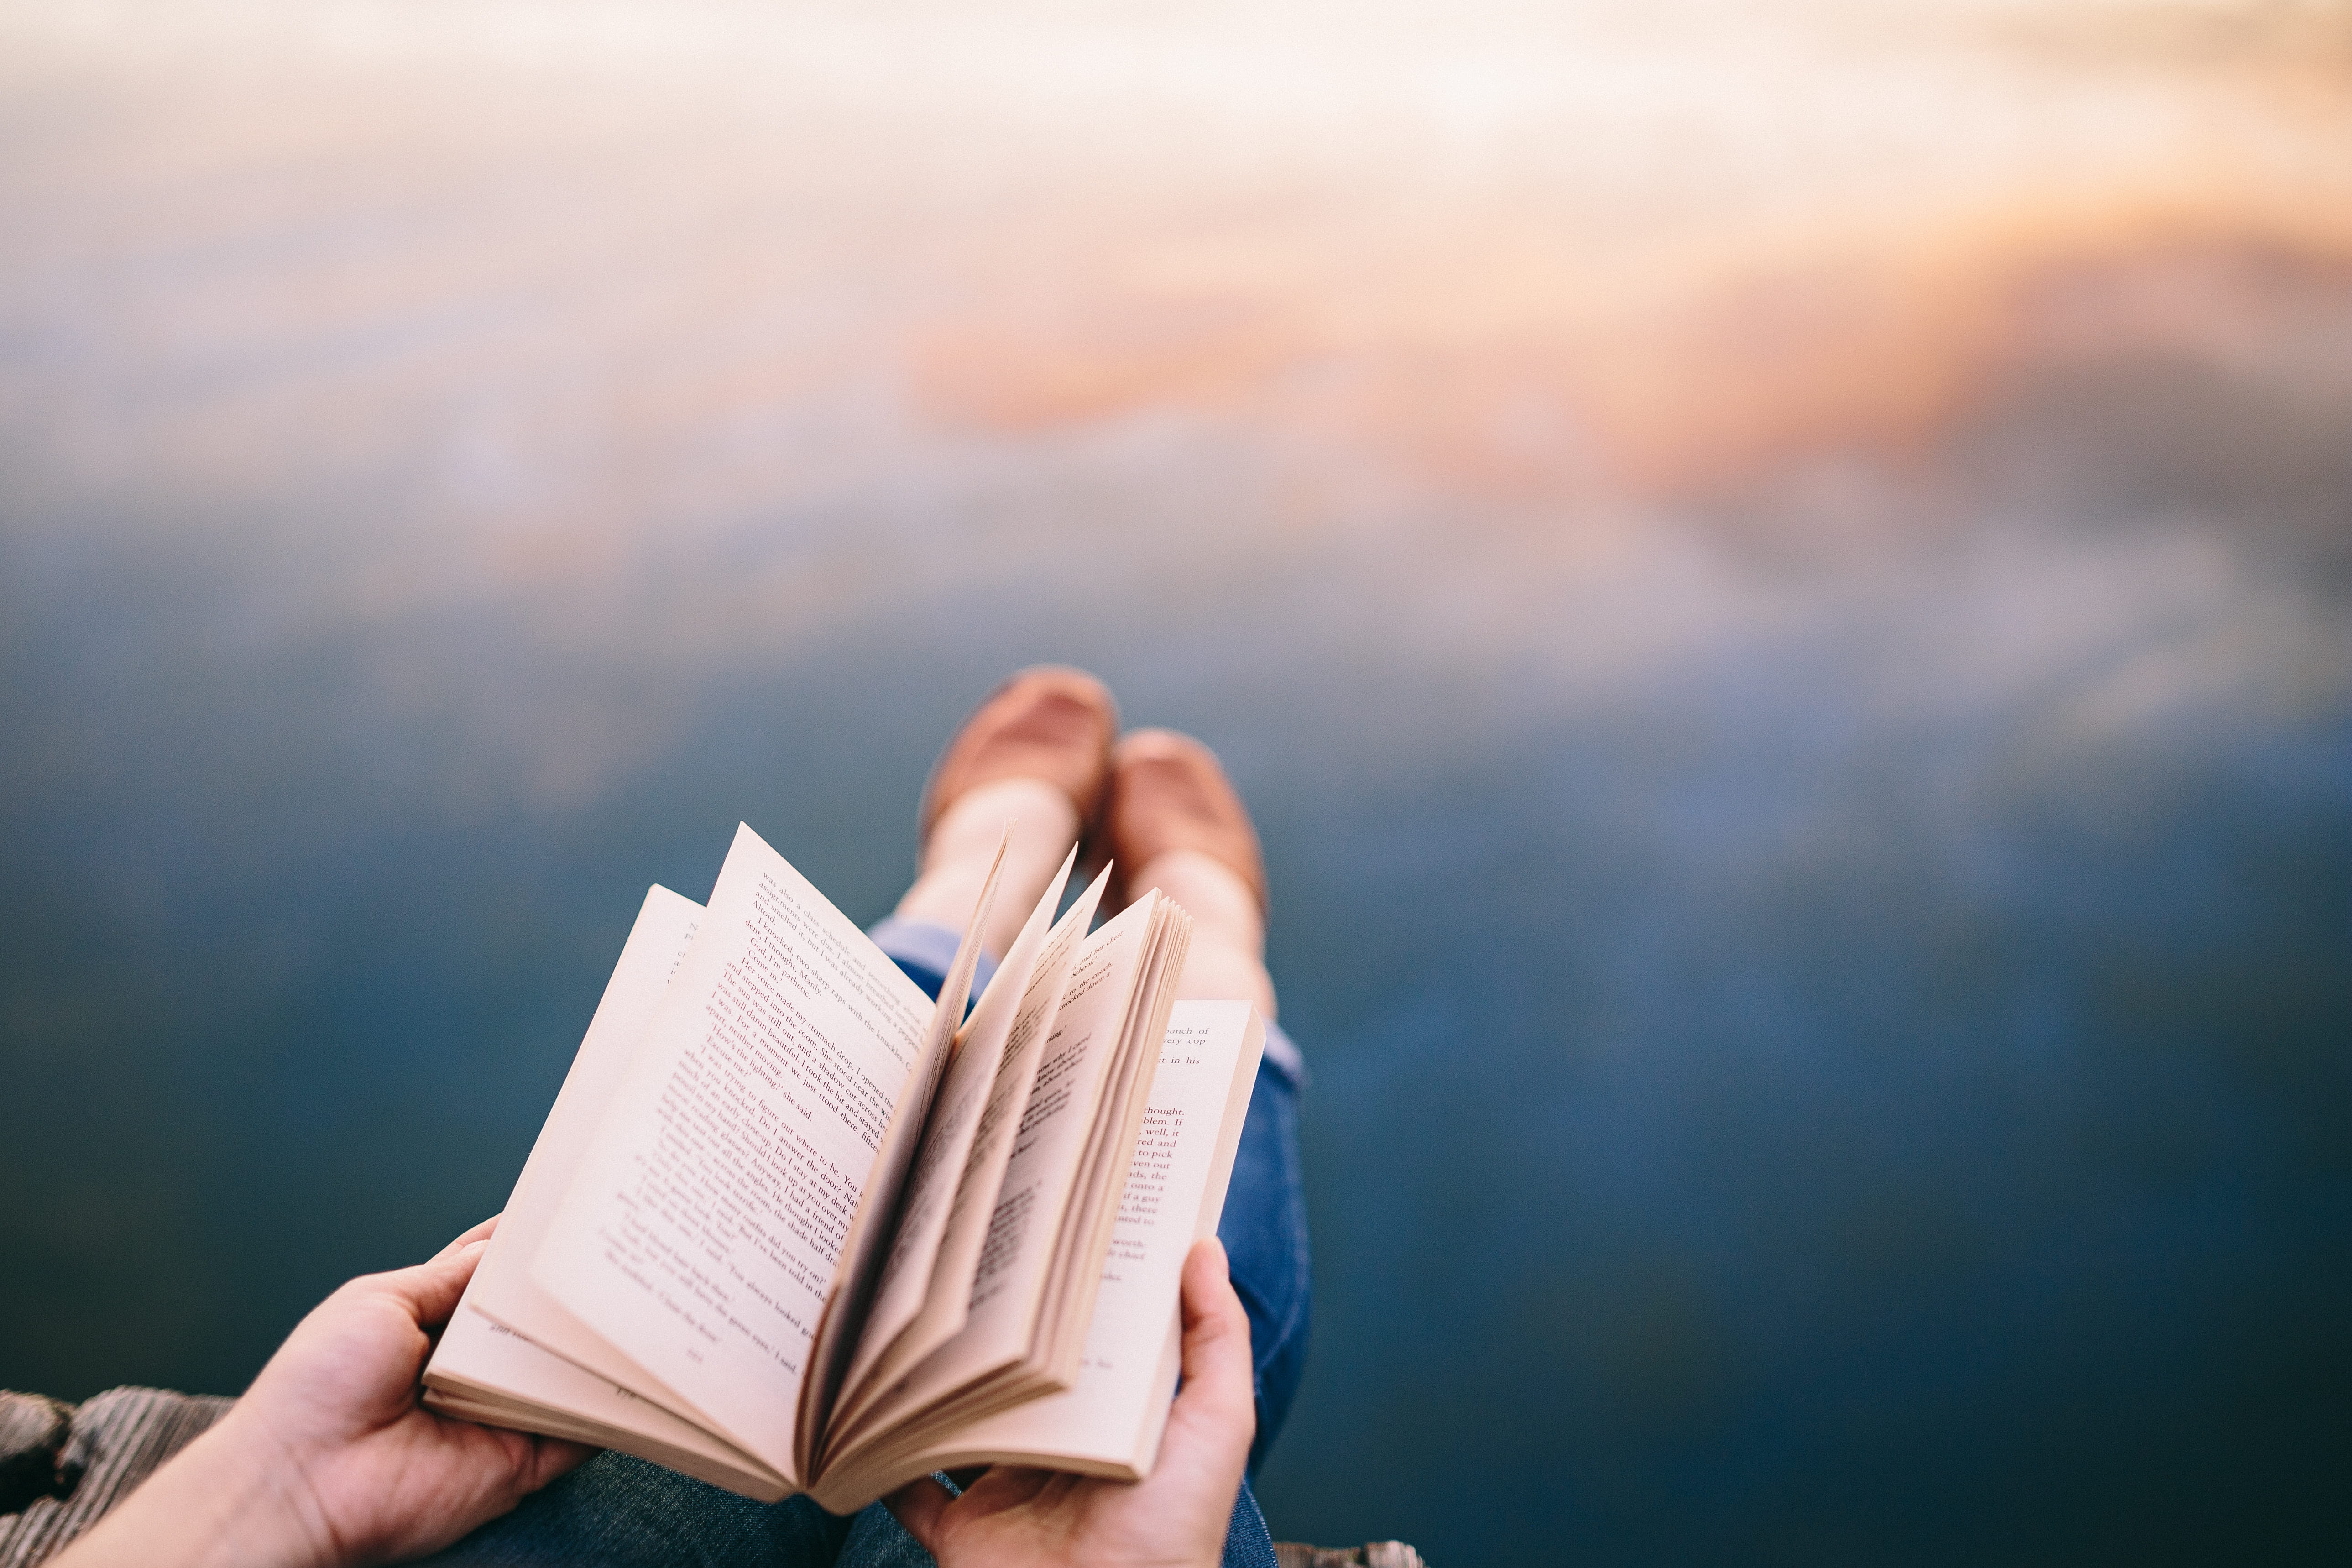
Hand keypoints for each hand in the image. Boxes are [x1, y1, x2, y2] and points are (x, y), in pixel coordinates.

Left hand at [57, 1217, 592, 1567]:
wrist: (300, 1481)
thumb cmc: (318, 1387)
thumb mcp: (378, 1302)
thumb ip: (446, 1277)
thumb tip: (500, 1243)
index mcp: (433, 1327)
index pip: (494, 1280)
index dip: (527, 1249)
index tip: (568, 1214)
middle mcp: (472, 1370)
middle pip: (538, 1323)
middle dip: (573, 1292)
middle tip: (617, 1253)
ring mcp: (500, 1415)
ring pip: (566, 1373)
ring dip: (597, 1344)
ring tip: (640, 1301)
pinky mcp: (520, 1462)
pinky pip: (578, 1433)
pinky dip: (610, 1410)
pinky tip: (637, 1373)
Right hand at [886, 1237, 1256, 1567]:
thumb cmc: (1172, 1531)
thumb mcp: (1216, 1425)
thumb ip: (1215, 1340)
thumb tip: (1205, 1246)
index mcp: (1117, 1419)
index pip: (1090, 1337)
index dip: (1075, 1285)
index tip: (1052, 1215)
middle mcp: (1061, 1449)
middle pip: (1018, 1374)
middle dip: (995, 1324)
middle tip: (965, 1248)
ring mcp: (1007, 1491)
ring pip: (959, 1420)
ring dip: (934, 1380)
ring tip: (908, 1312)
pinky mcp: (963, 1532)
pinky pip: (909, 1489)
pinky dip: (883, 1459)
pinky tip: (867, 1407)